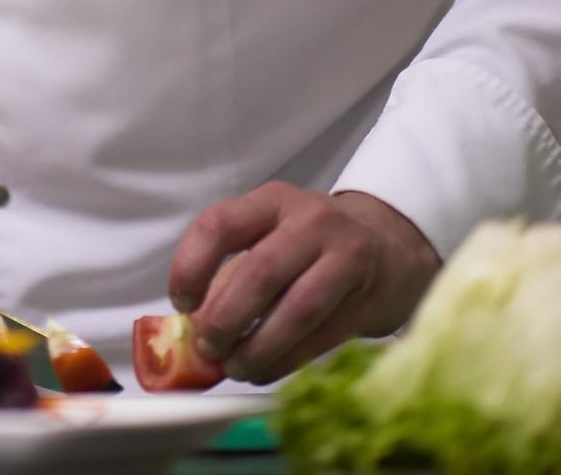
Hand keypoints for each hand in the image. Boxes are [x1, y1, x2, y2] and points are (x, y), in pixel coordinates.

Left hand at [169, 183, 439, 383]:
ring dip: (258, 347)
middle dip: (225, 318)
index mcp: (272, 201)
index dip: (191, 267)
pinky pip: (321, 336)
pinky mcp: (367, 297)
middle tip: (208, 349)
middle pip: (258, 271)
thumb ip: (234, 272)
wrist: (392, 245)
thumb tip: (193, 326)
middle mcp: (309, 221)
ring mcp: (343, 257)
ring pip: (294, 308)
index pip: (220, 224)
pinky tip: (265, 372)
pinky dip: (286, 361)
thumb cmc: (314, 244)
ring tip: (235, 368)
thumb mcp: (274, 235)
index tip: (181, 305)